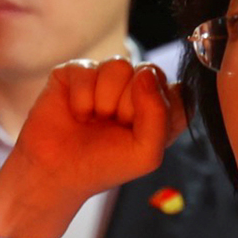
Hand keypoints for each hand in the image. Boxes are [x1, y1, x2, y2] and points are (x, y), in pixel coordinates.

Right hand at [0, 59, 186, 237]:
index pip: (179, 91)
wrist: (58, 173)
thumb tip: (144, 73)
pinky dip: (81, 99)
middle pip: (151, 72)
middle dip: (130, 107)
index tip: (141, 133)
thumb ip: (160, 115)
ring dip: (105, 101)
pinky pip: (87, 70)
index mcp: (160, 108)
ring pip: (119, 65)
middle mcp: (136, 87)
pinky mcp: (77, 71)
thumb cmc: (105, 165)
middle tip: (114, 127)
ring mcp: (106, 76)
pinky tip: (77, 114)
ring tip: (95, 119)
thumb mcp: (146, 154)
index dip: (161, 111)